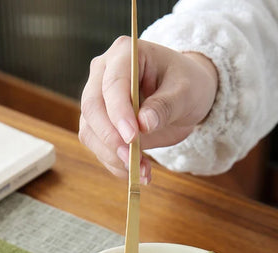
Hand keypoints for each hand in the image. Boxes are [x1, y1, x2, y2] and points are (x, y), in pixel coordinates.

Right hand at [79, 37, 217, 182]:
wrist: (184, 96)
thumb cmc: (186, 85)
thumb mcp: (185, 92)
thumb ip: (165, 106)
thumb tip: (144, 124)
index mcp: (124, 54)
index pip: (112, 85)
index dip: (119, 113)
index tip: (132, 138)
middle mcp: (103, 74)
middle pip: (92, 108)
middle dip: (110, 138)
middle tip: (132, 159)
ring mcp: (98, 99)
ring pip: (90, 131)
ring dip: (113, 157)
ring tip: (142, 172)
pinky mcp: (99, 124)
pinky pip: (99, 147)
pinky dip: (116, 164)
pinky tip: (138, 173)